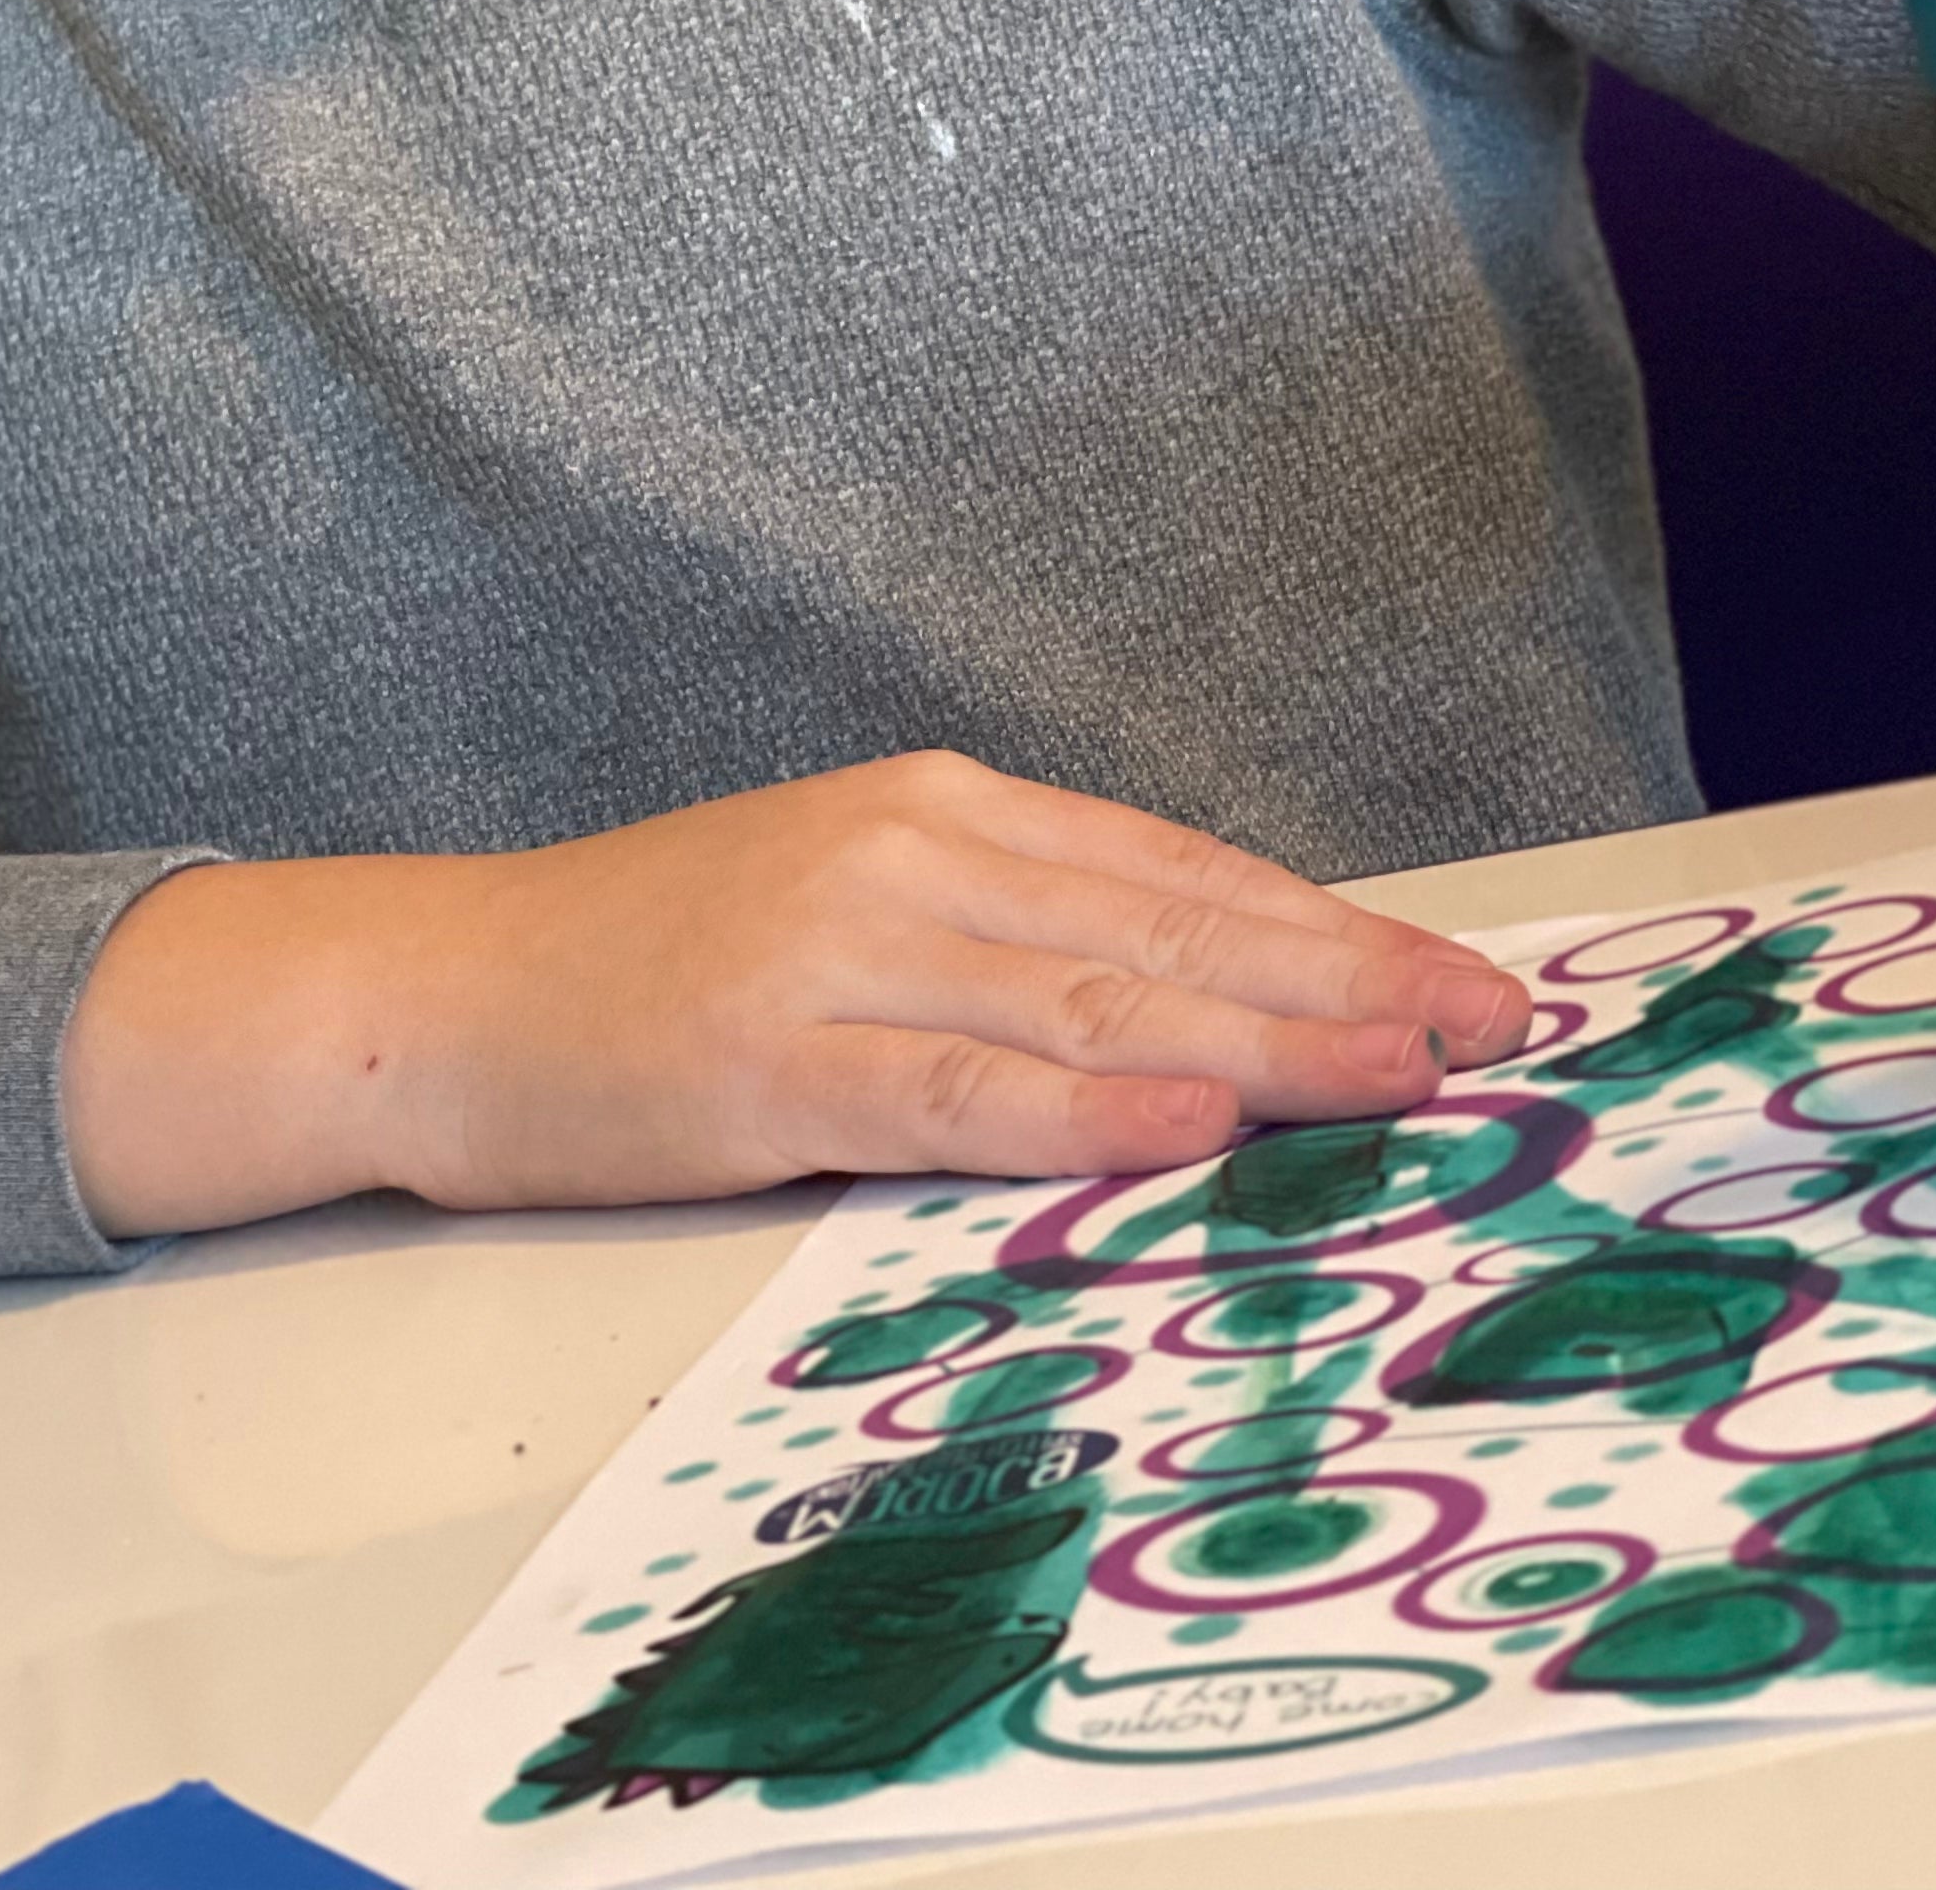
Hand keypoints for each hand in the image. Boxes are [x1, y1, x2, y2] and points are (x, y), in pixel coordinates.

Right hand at [63, 749, 1531, 1238]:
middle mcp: (908, 853)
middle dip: (1342, 981)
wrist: (447, 988)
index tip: (1462, 982)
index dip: (1331, 927)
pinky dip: (1081, 1110)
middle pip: (1165, 926)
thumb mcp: (850, 912)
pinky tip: (1183, 1124)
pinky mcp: (768, 1056)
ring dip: (1261, 1043)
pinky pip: (954, 1089)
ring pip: (1091, 1002)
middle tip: (1488, 1031)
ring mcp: (837, 948)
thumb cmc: (658, 964)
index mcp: (938, 810)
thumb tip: (1201, 1017)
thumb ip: (1011, 946)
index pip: (1176, 872)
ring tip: (1397, 1074)